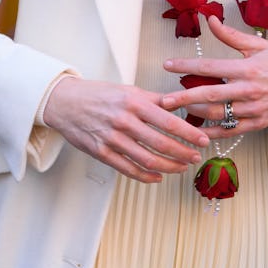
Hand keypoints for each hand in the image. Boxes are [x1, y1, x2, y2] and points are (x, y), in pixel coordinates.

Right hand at [43, 78, 209, 182]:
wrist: (65, 102)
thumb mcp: (128, 91)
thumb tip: (180, 103)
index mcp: (134, 102)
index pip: (168, 121)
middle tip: (196, 157)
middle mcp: (124, 121)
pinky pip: (128, 168)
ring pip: (146, 159)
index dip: (189, 133)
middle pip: (160, 143)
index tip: (203, 140)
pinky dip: (146, 175)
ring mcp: (112, 138)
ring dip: (168, 166)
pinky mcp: (101, 152)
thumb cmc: (100, 95)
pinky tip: (158, 176)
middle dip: (183, 153)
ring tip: (181, 167)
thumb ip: (154, 100)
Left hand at [160, 16, 267, 139]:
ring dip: (196, 114)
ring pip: (218, 115)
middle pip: (210, 95)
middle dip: (184, 98)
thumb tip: (209, 19)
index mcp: (247, 68)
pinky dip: (213, 132)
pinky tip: (197, 131)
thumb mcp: (258, 45)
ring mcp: (254, 109)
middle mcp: (249, 90)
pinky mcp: (258, 124)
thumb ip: (230, 36)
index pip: (211, 67)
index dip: (187, 66)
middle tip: (163, 101)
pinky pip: (230, 131)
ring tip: (177, 112)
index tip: (167, 65)